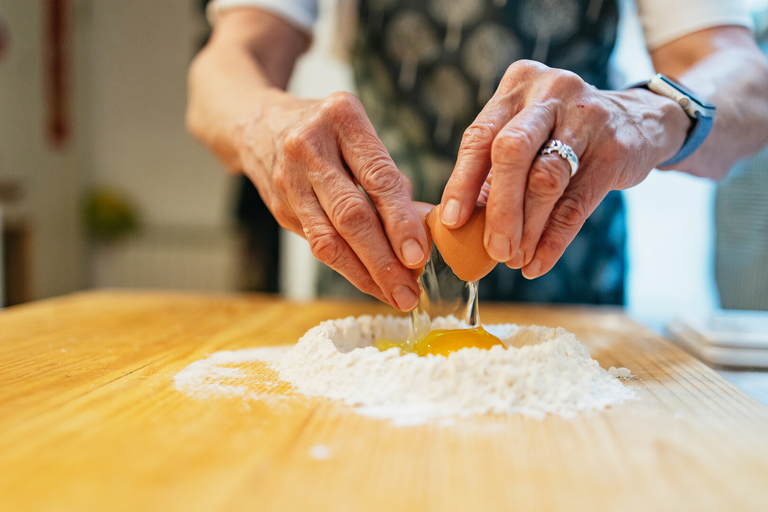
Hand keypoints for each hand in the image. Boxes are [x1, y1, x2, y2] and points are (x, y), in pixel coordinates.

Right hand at [237, 91, 428, 310]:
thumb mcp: (360, 133)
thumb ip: (389, 177)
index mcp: (342, 118)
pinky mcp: (280, 208)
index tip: (419, 255)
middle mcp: (310, 147)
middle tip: (409, 290)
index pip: (377, 178)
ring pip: (329, 239)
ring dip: (364, 274)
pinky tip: (370, 281)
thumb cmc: (328, 131)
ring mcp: (289, 180)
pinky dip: (347, 267)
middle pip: (351, 215)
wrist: (260, 125)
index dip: (400, 221)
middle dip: (383, 260)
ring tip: (393, 294)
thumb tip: (421, 230)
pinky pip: (318, 244)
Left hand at [440, 60, 688, 278]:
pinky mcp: (615, 149)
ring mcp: (587, 117)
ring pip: (545, 181)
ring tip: (514, 259)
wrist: (639, 120)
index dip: (462, 182)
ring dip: (526, 229)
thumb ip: (494, 170)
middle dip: (498, 208)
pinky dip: (554, 239)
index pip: (480, 136)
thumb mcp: (528, 132)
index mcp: (518, 84)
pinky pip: (577, 203)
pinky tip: (539, 261)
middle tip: (493, 249)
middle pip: (511, 153)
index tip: (452, 220)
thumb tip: (461, 225)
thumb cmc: (562, 132)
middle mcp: (550, 92)